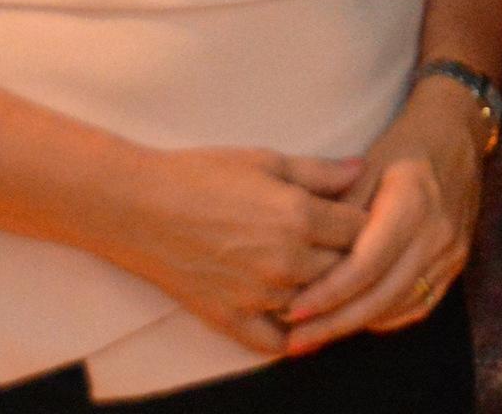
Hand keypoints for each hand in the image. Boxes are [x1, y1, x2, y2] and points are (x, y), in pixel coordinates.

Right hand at [100, 146, 365, 356]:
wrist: (137, 206)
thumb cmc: (201, 174)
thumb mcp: (266, 160)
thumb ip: (319, 171)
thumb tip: (362, 170)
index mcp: (299, 217)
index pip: (361, 229)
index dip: (364, 221)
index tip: (359, 216)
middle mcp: (286, 261)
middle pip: (347, 269)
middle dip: (351, 257)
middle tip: (345, 247)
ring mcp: (259, 295)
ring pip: (317, 303)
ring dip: (323, 291)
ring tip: (323, 276)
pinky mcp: (231, 319)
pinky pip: (276, 342)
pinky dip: (291, 333)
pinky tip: (296, 317)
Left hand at [279, 78, 485, 352]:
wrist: (457, 136)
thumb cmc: (404, 147)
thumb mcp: (365, 165)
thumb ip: (338, 210)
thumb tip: (301, 254)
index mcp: (411, 203)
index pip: (366, 265)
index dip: (328, 292)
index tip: (294, 310)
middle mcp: (436, 234)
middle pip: (381, 296)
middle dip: (335, 322)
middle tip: (296, 340)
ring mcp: (451, 252)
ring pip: (399, 306)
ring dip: (356, 325)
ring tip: (316, 335)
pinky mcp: (457, 264)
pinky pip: (418, 305)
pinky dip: (384, 317)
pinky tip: (355, 319)